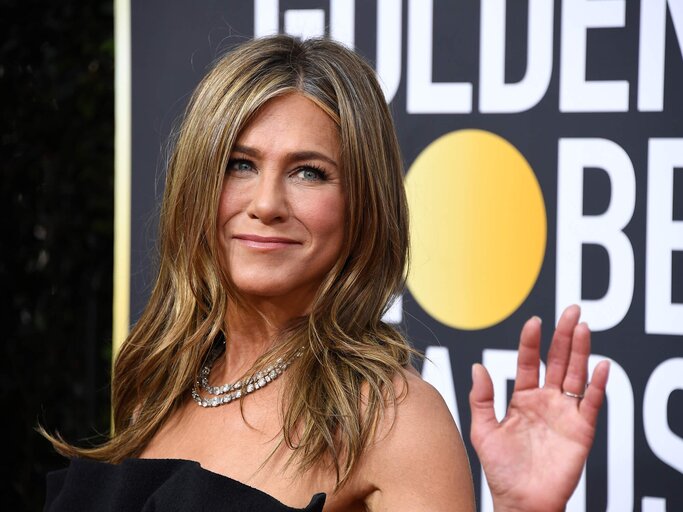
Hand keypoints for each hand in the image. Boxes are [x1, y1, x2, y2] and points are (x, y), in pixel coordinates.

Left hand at [469, 305, 609, 511]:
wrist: (520, 501)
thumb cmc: (501, 469)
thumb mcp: (483, 430)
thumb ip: (481, 399)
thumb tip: (477, 366)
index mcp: (522, 398)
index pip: (529, 362)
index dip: (531, 342)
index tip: (534, 321)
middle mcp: (545, 401)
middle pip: (558, 361)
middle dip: (564, 336)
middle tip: (571, 310)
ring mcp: (564, 414)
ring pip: (576, 376)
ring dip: (581, 352)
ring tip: (583, 328)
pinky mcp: (581, 431)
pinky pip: (591, 404)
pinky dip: (598, 386)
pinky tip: (601, 367)